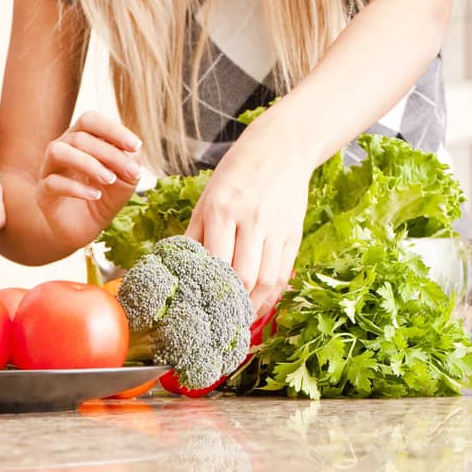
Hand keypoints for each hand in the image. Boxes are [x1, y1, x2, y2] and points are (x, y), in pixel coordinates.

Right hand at [34, 112, 142, 255]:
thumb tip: (133, 151)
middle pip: (79, 136)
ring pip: (58, 152)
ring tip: (109, 179)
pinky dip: (76, 188)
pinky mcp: (42, 194)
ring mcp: (48, 170)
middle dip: (108, 152)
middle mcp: (61, 149)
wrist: (84, 230)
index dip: (113, 130)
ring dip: (87, 163)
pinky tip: (95, 196)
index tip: (135, 146)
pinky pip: (53, 183)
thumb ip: (130, 162)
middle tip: (130, 171)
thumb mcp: (124, 180)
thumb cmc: (103, 199)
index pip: (90, 121)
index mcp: (79, 139)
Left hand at [186, 118, 310, 318]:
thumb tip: (177, 271)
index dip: (207, 292)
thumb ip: (194, 236)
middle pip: (243, 278)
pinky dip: (271, 297)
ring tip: (238, 322)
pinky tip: (259, 307)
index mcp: (223, 211)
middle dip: (230, 306)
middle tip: (218, 324)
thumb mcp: (207, 199)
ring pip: (266, 281)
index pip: (214, 264)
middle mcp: (252, 221)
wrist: (282, 147)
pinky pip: (283, 275)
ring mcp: (277, 229)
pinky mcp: (294, 235)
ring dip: (252, 308)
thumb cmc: (238, 174)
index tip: (198, 310)